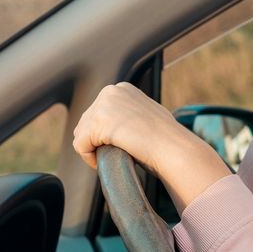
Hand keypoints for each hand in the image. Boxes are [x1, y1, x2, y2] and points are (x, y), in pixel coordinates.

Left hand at [72, 83, 230, 211]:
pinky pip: (80, 146)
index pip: (98, 111)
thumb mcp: (147, 115)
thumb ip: (130, 113)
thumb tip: (121, 125)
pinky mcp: (97, 124)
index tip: (116, 145)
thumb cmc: (166, 138)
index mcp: (122, 89)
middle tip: (111, 154)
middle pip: (86, 121)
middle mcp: (110, 92)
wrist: (172, 147)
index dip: (102, 133)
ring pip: (81, 133)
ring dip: (92, 148)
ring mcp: (102, 106)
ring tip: (109, 157)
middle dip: (95, 140)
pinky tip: (102, 162)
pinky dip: (88, 158)